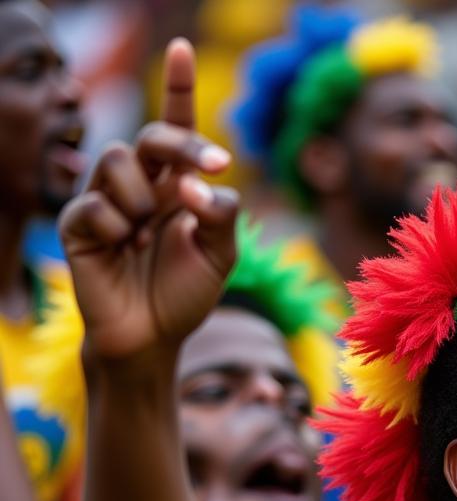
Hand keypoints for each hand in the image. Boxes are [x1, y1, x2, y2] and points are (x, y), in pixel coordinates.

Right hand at [59, 38, 236, 366]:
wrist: (153, 339)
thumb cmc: (185, 294)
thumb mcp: (220, 255)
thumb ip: (222, 215)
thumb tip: (202, 182)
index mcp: (176, 186)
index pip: (177, 128)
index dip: (177, 89)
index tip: (182, 49)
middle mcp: (141, 185)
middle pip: (153, 135)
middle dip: (181, 142)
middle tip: (209, 166)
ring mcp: (106, 200)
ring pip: (118, 158)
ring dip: (143, 197)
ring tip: (144, 235)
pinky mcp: (78, 222)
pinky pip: (95, 203)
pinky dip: (116, 228)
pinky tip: (120, 250)